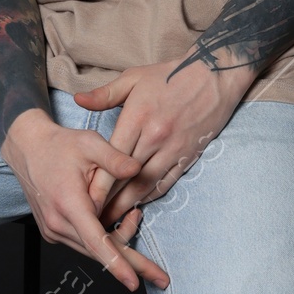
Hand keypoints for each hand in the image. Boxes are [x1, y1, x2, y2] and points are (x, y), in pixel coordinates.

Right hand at [1, 109, 170, 291]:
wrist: (28, 149)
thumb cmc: (59, 146)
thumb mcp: (90, 143)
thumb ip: (115, 158)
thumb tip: (137, 169)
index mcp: (68, 204)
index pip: (95, 242)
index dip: (116, 263)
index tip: (133, 282)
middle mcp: (58, 223)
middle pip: (100, 252)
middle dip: (132, 264)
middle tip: (161, 279)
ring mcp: (54, 231)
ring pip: (94, 249)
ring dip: (119, 242)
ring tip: (136, 216)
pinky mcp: (54, 232)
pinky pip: (85, 243)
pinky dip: (105, 237)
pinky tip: (118, 218)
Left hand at [72, 56, 246, 226]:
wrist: (215, 74)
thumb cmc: (171, 75)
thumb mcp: (134, 77)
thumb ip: (105, 94)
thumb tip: (78, 100)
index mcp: (138, 116)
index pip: (112, 157)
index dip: (98, 181)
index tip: (84, 198)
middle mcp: (155, 136)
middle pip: (126, 177)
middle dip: (108, 200)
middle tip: (92, 216)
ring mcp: (173, 148)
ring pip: (145, 184)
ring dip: (128, 204)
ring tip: (111, 219)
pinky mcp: (187, 155)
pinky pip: (166, 182)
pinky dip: (150, 196)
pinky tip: (137, 206)